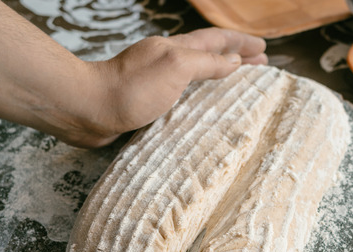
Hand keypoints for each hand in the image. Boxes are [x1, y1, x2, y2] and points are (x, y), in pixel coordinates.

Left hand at [60, 28, 267, 147]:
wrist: (89, 110)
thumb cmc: (130, 88)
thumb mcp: (176, 67)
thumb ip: (206, 63)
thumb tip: (233, 62)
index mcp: (176, 49)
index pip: (216, 41)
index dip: (240, 43)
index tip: (263, 49)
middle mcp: (166, 61)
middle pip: (208, 55)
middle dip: (234, 58)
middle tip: (258, 64)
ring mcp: (155, 82)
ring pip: (195, 76)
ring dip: (217, 77)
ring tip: (236, 85)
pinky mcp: (145, 103)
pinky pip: (181, 96)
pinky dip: (198, 98)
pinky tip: (200, 110)